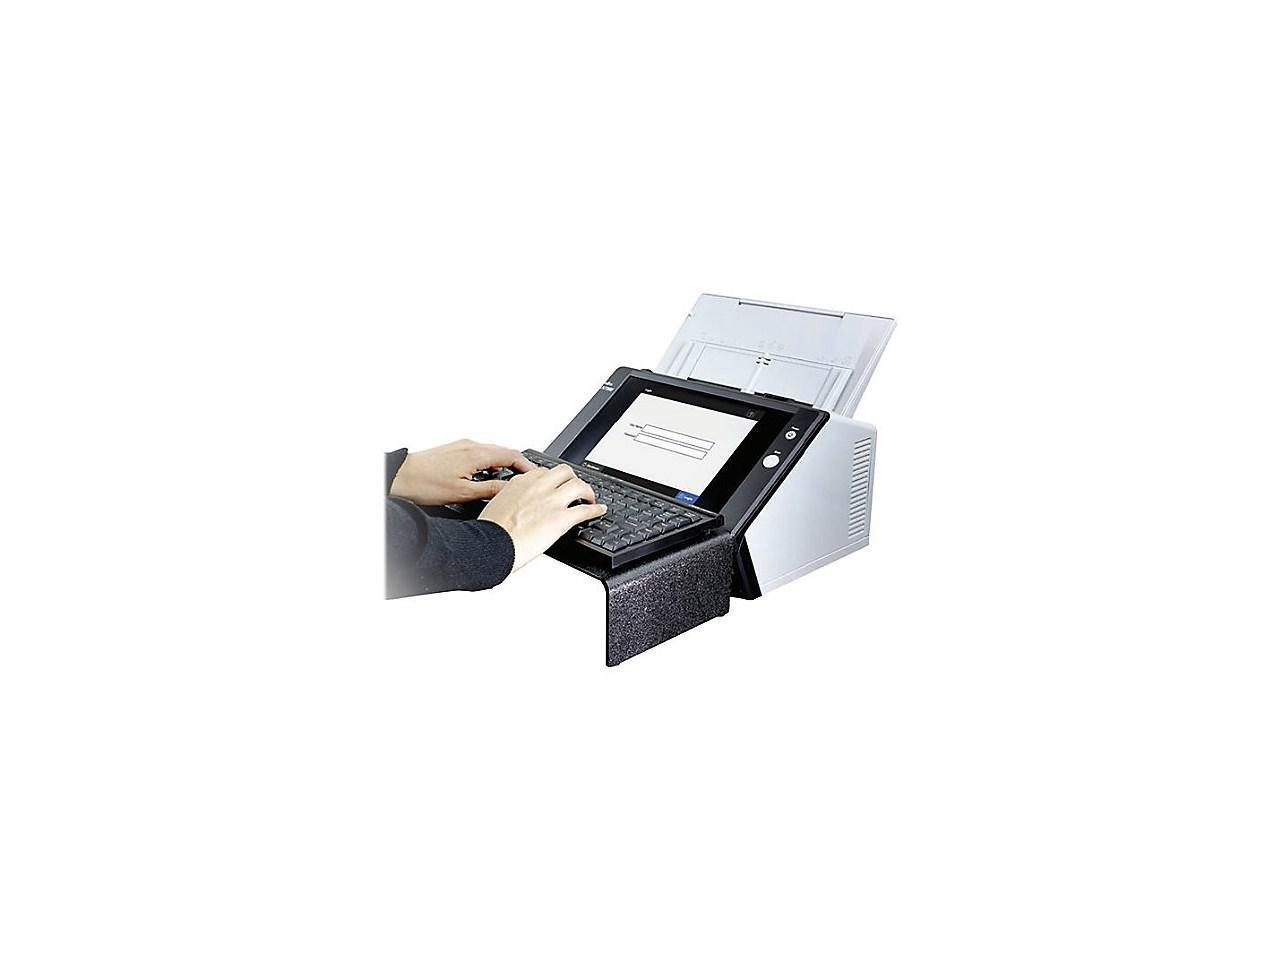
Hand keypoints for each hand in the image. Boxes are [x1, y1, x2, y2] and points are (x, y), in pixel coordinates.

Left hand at [389, 439, 535, 505]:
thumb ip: (491, 491)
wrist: (401, 475)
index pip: (512, 455)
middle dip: (518, 466)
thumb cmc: (426, 483)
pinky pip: (481, 454)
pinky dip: (490, 464)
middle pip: (505, 452)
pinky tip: (487, 477)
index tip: (537, 476)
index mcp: (477, 454)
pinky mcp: (456, 450)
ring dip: (503, 465)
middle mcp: (472, 445)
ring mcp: (463, 446)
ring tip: (508, 482)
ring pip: (493, 453)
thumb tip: (511, 491)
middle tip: (527, 481)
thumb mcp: (463, 493)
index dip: (528, 466)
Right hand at [479, 464, 607, 571]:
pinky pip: (585, 510)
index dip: (553, 479)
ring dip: (587, 492)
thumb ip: (510, 500)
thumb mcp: (496, 505)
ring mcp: (551, 501)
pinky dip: (596, 509)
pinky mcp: (561, 518)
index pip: (542, 472)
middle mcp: (538, 487)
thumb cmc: (490, 531)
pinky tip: (599, 510)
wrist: (491, 545)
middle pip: (564, 472)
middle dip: (572, 479)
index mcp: (520, 483)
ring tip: (590, 498)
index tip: (555, 485)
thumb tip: (514, 506)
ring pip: (578, 485)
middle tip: (575, 488)